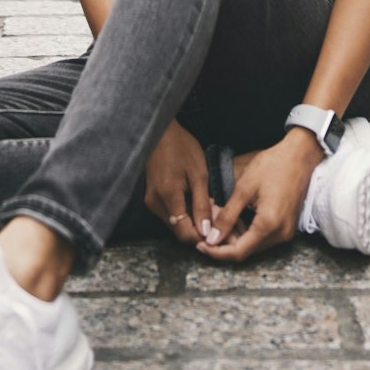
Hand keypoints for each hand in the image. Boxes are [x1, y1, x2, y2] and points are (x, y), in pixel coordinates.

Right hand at [144, 121, 210, 245]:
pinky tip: (195, 202)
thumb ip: (202, 204)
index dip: (201, 237)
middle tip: (218, 222)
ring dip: (191, 222)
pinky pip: (169, 214)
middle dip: (198, 231)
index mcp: (168, 196)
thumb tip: (205, 232)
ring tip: (209, 209)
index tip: (219, 233)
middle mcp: (155, 203)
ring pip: (174, 224)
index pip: (183, 233)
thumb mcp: (199, 173)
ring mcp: (151, 201)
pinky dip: (183, 214)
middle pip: (178, 230)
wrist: (161, 131)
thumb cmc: (182, 147)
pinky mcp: (151, 198)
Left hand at [197, 130, 323, 262]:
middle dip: (224, 241)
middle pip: (246, 251)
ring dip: (235, 235)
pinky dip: (247, 231)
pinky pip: (263, 237)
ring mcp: (286, 232)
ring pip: (254, 245)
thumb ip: (227, 216)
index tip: (200, 245)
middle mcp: (280, 234)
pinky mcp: (287, 226)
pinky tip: (236, 216)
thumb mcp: (244, 188)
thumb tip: (212, 239)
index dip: (217, 252)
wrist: (299, 156)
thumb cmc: (273, 166)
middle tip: (208, 224)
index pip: (238, 252)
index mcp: (269, 225)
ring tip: (220, 216)